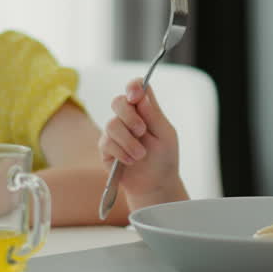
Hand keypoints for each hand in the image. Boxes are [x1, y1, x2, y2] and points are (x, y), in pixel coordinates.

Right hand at [99, 79, 186, 207]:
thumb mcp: (166, 136)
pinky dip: (121, 152)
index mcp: (145, 109)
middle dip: (129, 116)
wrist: (155, 184)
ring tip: (141, 155)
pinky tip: (131, 161)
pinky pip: (107, 143)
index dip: (133, 87)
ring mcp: (115, 132)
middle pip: (118, 102)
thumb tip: (141, 95)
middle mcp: (128, 117)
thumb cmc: (163, 157)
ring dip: (128, 141)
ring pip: (111, 124)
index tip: (136, 95)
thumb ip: (153, 115)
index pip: (136, 88)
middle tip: (142, 130)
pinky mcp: (106, 148)